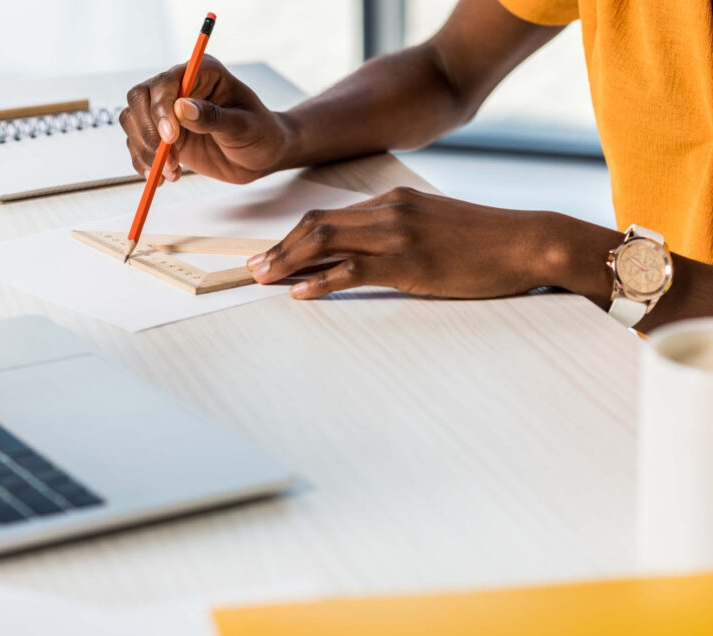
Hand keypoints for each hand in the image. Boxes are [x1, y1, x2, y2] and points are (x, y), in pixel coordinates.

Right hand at [120, 55, 293, 184]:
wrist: (262, 157)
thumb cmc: (261, 134)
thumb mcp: (245, 127)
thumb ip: (214, 117)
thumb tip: (181, 108)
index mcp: (202, 73)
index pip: (165, 82)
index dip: (161, 109)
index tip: (171, 137)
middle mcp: (179, 88)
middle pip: (139, 99)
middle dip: (146, 131)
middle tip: (165, 159)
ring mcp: (168, 113)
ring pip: (133, 123)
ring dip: (144, 151)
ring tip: (171, 172)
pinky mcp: (163, 137)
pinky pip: (139, 146)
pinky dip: (144, 164)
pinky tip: (162, 178)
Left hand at [247, 186, 600, 299]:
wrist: (527, 243)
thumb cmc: (482, 241)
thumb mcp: (432, 224)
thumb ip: (396, 231)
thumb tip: (362, 252)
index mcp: (392, 200)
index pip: (327, 215)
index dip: (291, 235)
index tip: (269, 252)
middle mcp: (388, 211)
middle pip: (316, 224)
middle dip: (279, 247)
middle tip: (252, 268)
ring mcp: (397, 235)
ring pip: (325, 243)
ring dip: (287, 262)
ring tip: (263, 280)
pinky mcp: (409, 263)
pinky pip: (351, 270)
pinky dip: (320, 281)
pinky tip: (300, 292)